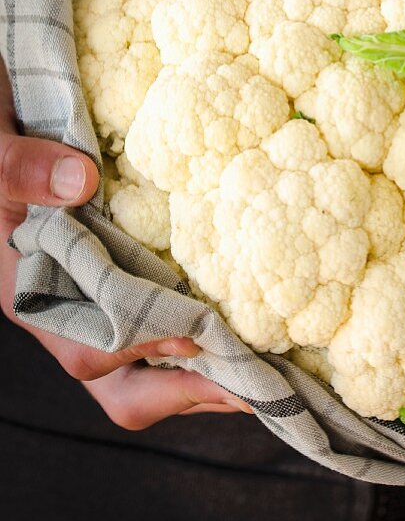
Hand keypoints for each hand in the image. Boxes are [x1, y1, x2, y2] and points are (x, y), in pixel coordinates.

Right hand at [0, 59, 249, 427]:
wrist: (3, 129)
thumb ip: (19, 168)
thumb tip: (78, 180)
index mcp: (30, 293)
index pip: (89, 352)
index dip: (145, 349)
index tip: (199, 336)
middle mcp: (64, 308)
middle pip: (122, 382)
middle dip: (186, 391)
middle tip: (254, 386)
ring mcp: (93, 299)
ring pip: (144, 363)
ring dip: (198, 368)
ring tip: (262, 367)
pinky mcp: (118, 275)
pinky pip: (158, 319)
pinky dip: (195, 327)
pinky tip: (239, 315)